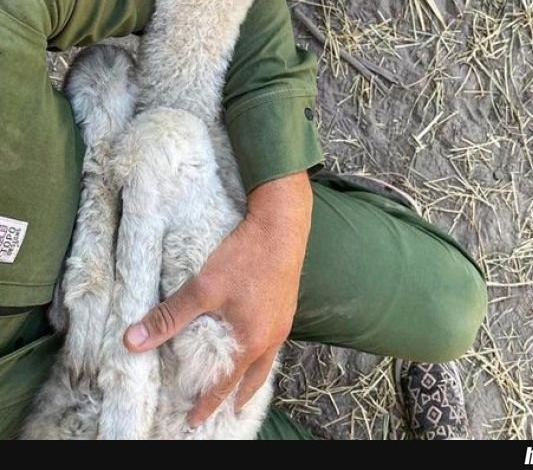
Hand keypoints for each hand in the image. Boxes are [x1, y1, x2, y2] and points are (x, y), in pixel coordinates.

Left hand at [123, 171, 311, 426]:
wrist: (282, 225)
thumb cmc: (245, 257)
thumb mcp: (203, 288)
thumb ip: (169, 316)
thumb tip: (132, 341)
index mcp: (250, 340)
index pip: (226, 383)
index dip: (209, 402)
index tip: (195, 420)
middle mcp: (271, 337)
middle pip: (254, 377)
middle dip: (239, 396)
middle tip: (229, 411)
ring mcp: (282, 320)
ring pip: (268, 359)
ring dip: (254, 374)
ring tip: (245, 383)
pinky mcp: (287, 304)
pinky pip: (274, 340)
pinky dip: (262, 351)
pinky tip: (255, 339)